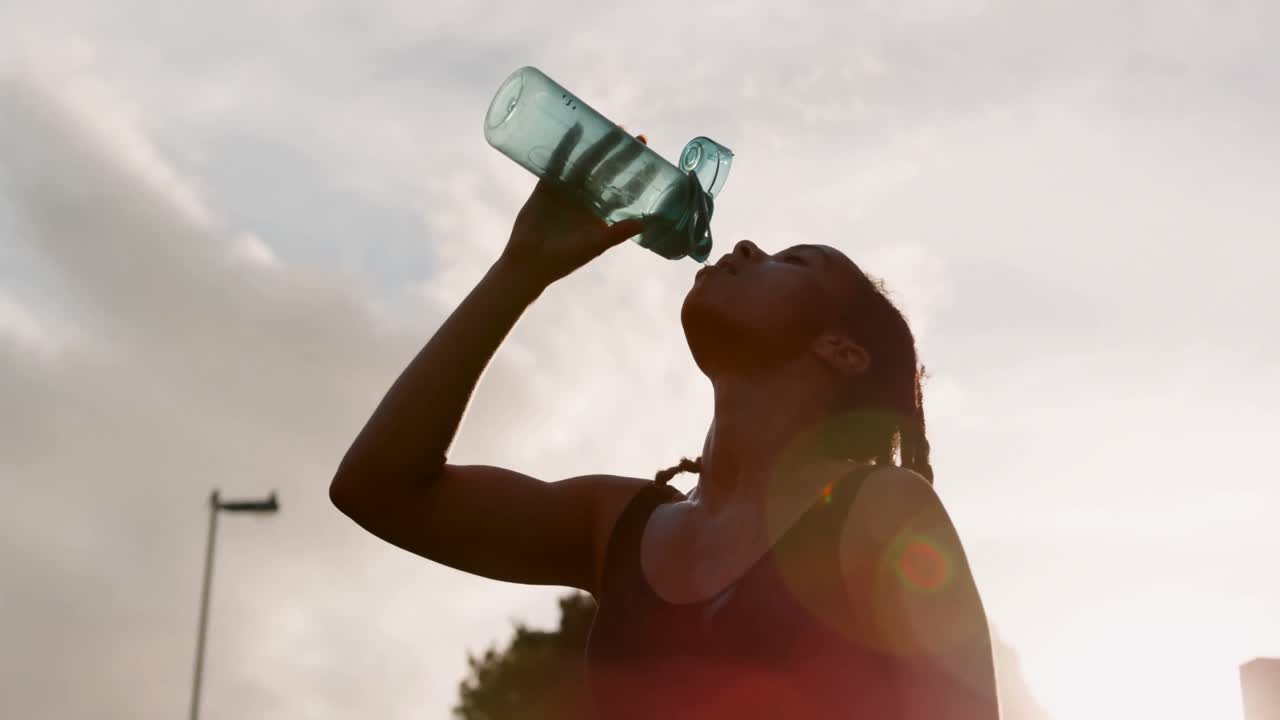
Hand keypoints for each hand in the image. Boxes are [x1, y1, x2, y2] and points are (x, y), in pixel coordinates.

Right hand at [498, 133, 648, 287]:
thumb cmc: (564, 260)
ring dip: (595, 146)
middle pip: (605, 171)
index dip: (635, 174)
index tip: (648, 159)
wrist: (529, 262)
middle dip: (619, 154)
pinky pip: (557, 163)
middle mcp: (586, 199)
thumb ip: (616, 234)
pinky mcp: (546, 187)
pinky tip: (573, 131)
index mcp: (600, 213)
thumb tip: (643, 223)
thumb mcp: (594, 246)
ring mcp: (566, 191)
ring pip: (584, 163)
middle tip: (633, 136)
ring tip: (609, 128)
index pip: (622, 188)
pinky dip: (564, 147)